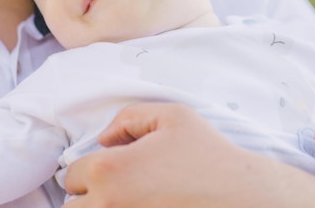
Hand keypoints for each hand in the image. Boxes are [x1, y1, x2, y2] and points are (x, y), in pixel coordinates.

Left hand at [62, 102, 273, 207]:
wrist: (243, 196)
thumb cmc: (208, 155)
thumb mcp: (171, 116)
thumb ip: (127, 118)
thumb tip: (104, 139)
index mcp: (110, 170)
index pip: (70, 175)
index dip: (88, 169)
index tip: (110, 170)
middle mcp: (110, 205)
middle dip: (87, 196)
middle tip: (115, 189)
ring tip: (124, 200)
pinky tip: (139, 207)